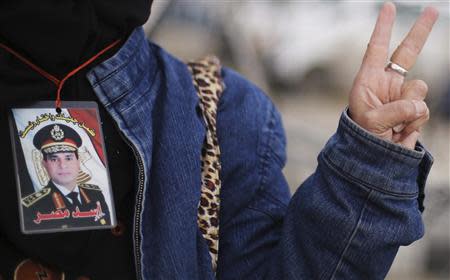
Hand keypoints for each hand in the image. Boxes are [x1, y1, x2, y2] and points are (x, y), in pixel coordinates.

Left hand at [348, 2, 438, 148]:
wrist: (373, 157)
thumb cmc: (362, 137)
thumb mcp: (372, 122)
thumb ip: (396, 110)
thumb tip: (418, 103)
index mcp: (368, 81)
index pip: (376, 49)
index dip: (383, 28)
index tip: (388, 7)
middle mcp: (386, 83)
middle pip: (407, 52)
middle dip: (420, 31)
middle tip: (432, 9)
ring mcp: (402, 96)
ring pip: (420, 87)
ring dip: (410, 108)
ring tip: (393, 125)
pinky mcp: (414, 109)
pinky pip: (424, 108)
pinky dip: (415, 121)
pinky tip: (401, 131)